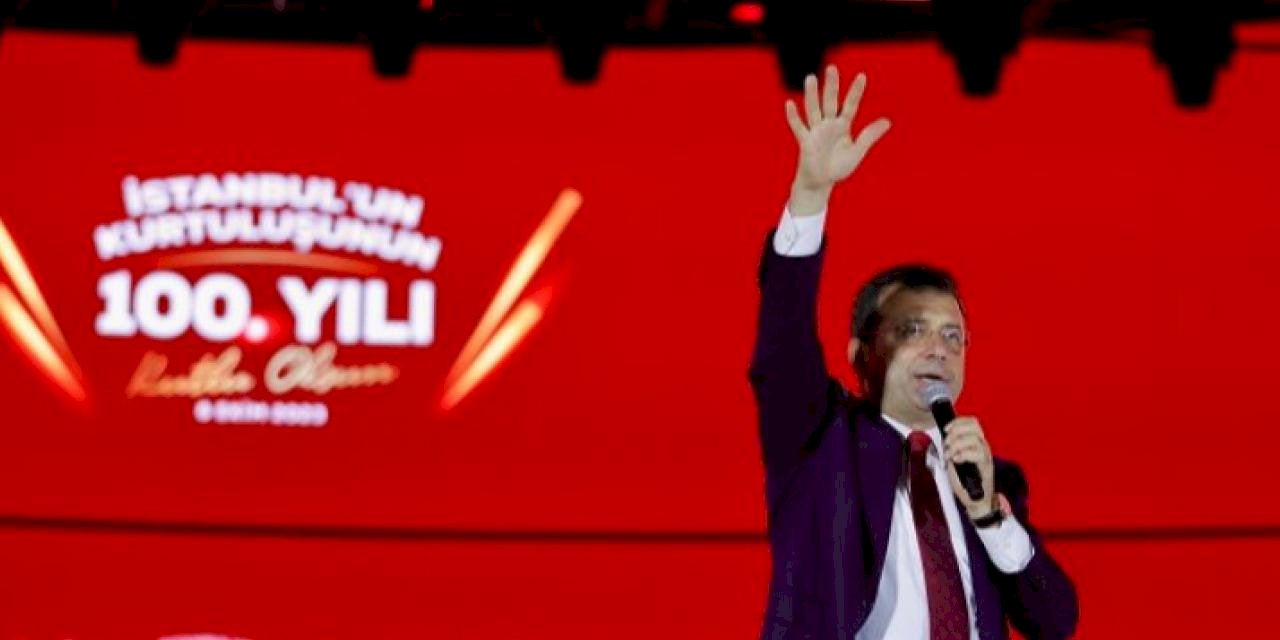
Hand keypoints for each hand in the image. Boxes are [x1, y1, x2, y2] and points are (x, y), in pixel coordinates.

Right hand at [785, 65, 891, 214]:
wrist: (820, 182)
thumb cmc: (838, 167)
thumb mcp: (857, 151)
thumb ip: (869, 136)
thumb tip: (888, 121)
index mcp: (842, 126)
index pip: (850, 105)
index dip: (856, 92)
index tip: (862, 76)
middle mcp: (828, 125)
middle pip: (830, 102)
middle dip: (831, 86)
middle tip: (832, 68)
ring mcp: (816, 132)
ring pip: (813, 110)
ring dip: (812, 95)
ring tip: (810, 78)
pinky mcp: (805, 142)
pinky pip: (799, 128)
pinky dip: (793, 117)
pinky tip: (790, 104)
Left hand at [941, 417, 997, 518]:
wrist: (977, 500)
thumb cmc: (966, 481)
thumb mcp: (956, 460)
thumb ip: (953, 448)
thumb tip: (945, 439)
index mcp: (976, 443)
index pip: (972, 423)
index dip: (958, 422)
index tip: (946, 429)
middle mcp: (983, 446)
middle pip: (974, 427)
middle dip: (956, 432)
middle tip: (947, 443)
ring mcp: (986, 456)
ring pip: (974, 439)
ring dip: (957, 444)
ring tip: (950, 454)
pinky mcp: (986, 466)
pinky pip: (977, 453)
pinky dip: (963, 454)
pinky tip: (956, 460)